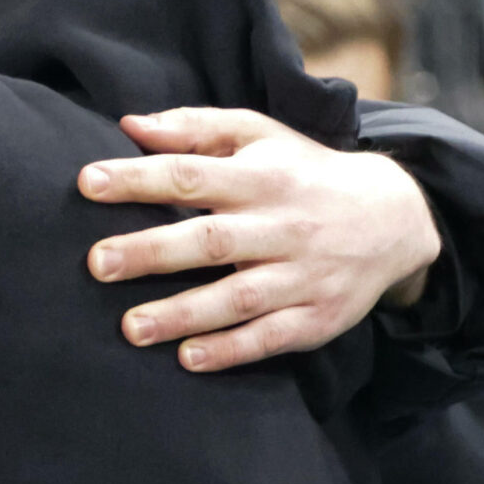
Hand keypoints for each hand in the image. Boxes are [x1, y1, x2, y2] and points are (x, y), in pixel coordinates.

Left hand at [79, 108, 440, 371]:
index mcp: (262, 177)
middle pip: (211, 239)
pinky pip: (272, 336)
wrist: (397, 216)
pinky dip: (232, 349)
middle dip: (152, 251)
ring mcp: (303, 274)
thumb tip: (130, 125)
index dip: (139, 178)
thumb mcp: (260, 136)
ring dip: (184, 313)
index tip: (87, 183)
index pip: (192, 173)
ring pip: (239, 296)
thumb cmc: (304, 172)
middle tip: (96, 263)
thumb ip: (196, 129)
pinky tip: (189, 359)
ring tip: (131, 328)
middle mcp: (283, 225)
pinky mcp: (319, 316)